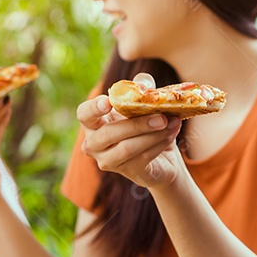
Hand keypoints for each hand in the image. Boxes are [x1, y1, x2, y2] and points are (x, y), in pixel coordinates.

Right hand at [77, 73, 183, 189]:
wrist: (164, 157)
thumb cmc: (147, 124)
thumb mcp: (144, 102)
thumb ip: (142, 87)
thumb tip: (143, 84)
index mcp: (94, 122)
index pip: (84, 114)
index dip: (93, 108)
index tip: (108, 102)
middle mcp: (94, 144)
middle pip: (108, 133)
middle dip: (137, 124)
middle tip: (162, 116)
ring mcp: (108, 161)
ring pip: (127, 148)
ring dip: (153, 134)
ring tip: (172, 122)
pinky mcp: (128, 172)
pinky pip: (143, 157)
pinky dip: (160, 143)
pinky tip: (172, 133)